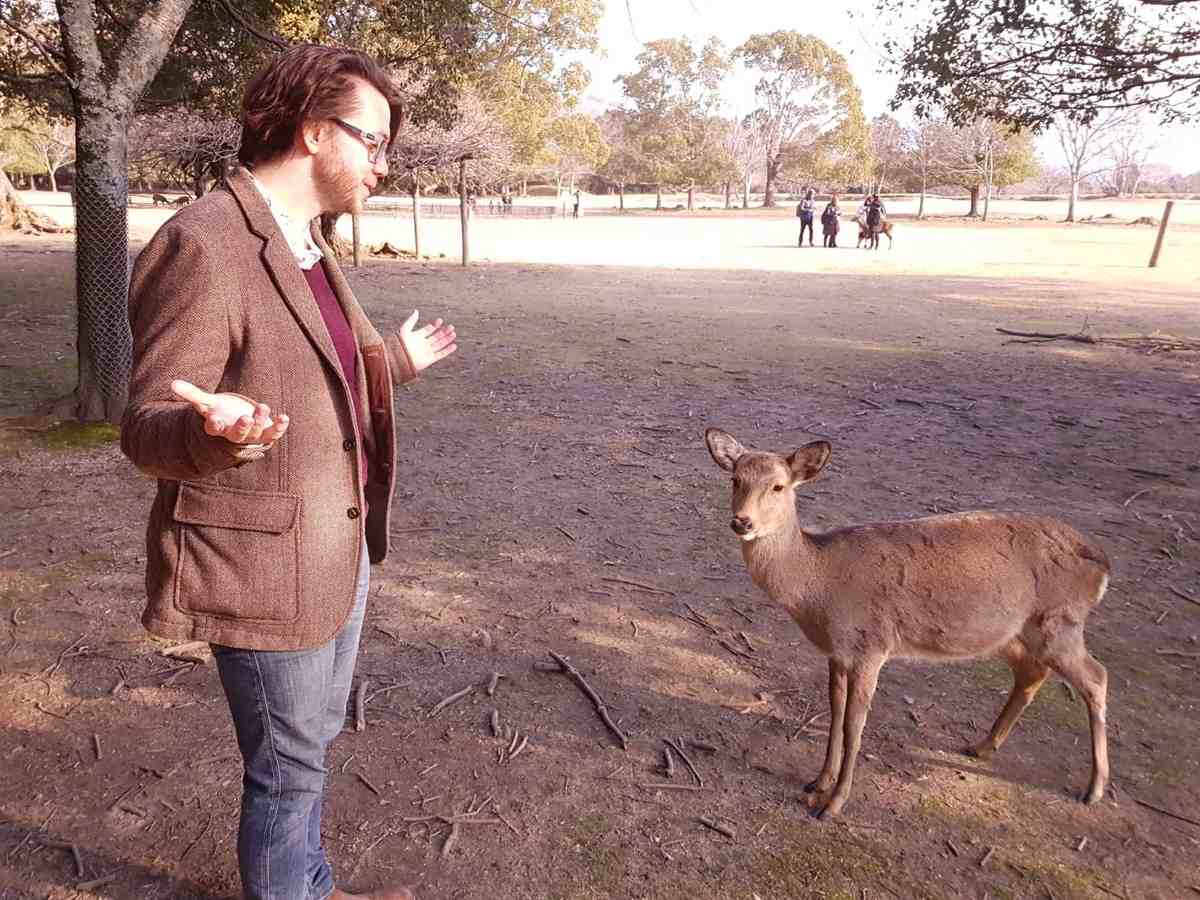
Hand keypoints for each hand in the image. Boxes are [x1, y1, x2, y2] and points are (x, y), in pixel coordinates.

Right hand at [171, 379, 289, 444]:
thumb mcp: (207, 402)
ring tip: (263, 406)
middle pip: (237, 435)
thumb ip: (192, 394)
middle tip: (245, 418)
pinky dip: (279, 427)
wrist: (240, 423)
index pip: (214, 430)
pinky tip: (284, 417)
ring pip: (256, 433)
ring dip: (260, 421)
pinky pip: (273, 433)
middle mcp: (235, 434)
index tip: (213, 419)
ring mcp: (251, 435)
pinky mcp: (266, 433)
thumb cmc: (222, 412)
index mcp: (219, 428)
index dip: (214, 425)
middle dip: (242, 427)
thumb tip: (172, 383)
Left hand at [398, 310, 456, 373]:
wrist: (400, 359)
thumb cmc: (400, 344)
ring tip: (454, 334)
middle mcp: (423, 343)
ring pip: (440, 344)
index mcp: (417, 336)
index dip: (435, 325)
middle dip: (444, 331)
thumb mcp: (405, 329)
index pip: (429, 329)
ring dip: (447, 339)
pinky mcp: (430, 359)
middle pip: (436, 336)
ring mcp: (427, 351)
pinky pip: (441, 354)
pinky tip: (454, 345)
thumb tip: (416, 310)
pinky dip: (448, 350)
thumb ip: (411, 320)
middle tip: (451, 326)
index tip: (440, 320)